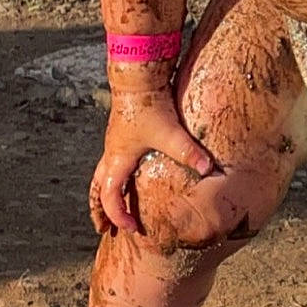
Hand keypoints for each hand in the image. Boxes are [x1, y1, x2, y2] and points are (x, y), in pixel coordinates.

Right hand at [90, 88, 213, 233]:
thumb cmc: (150, 105)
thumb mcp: (172, 132)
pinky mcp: (120, 133)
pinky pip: (110, 162)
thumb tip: (209, 169)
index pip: (110, 197)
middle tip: (102, 229)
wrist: (136, 77)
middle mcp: (112, 153)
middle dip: (100, 211)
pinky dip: (112, 177)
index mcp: (119, 159)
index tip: (132, 228)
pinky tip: (126, 176)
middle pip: (97, 189)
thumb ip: (189, 152)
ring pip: (100, 175)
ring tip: (108, 207)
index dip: (119, 216)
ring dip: (103, 194)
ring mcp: (114, 142)